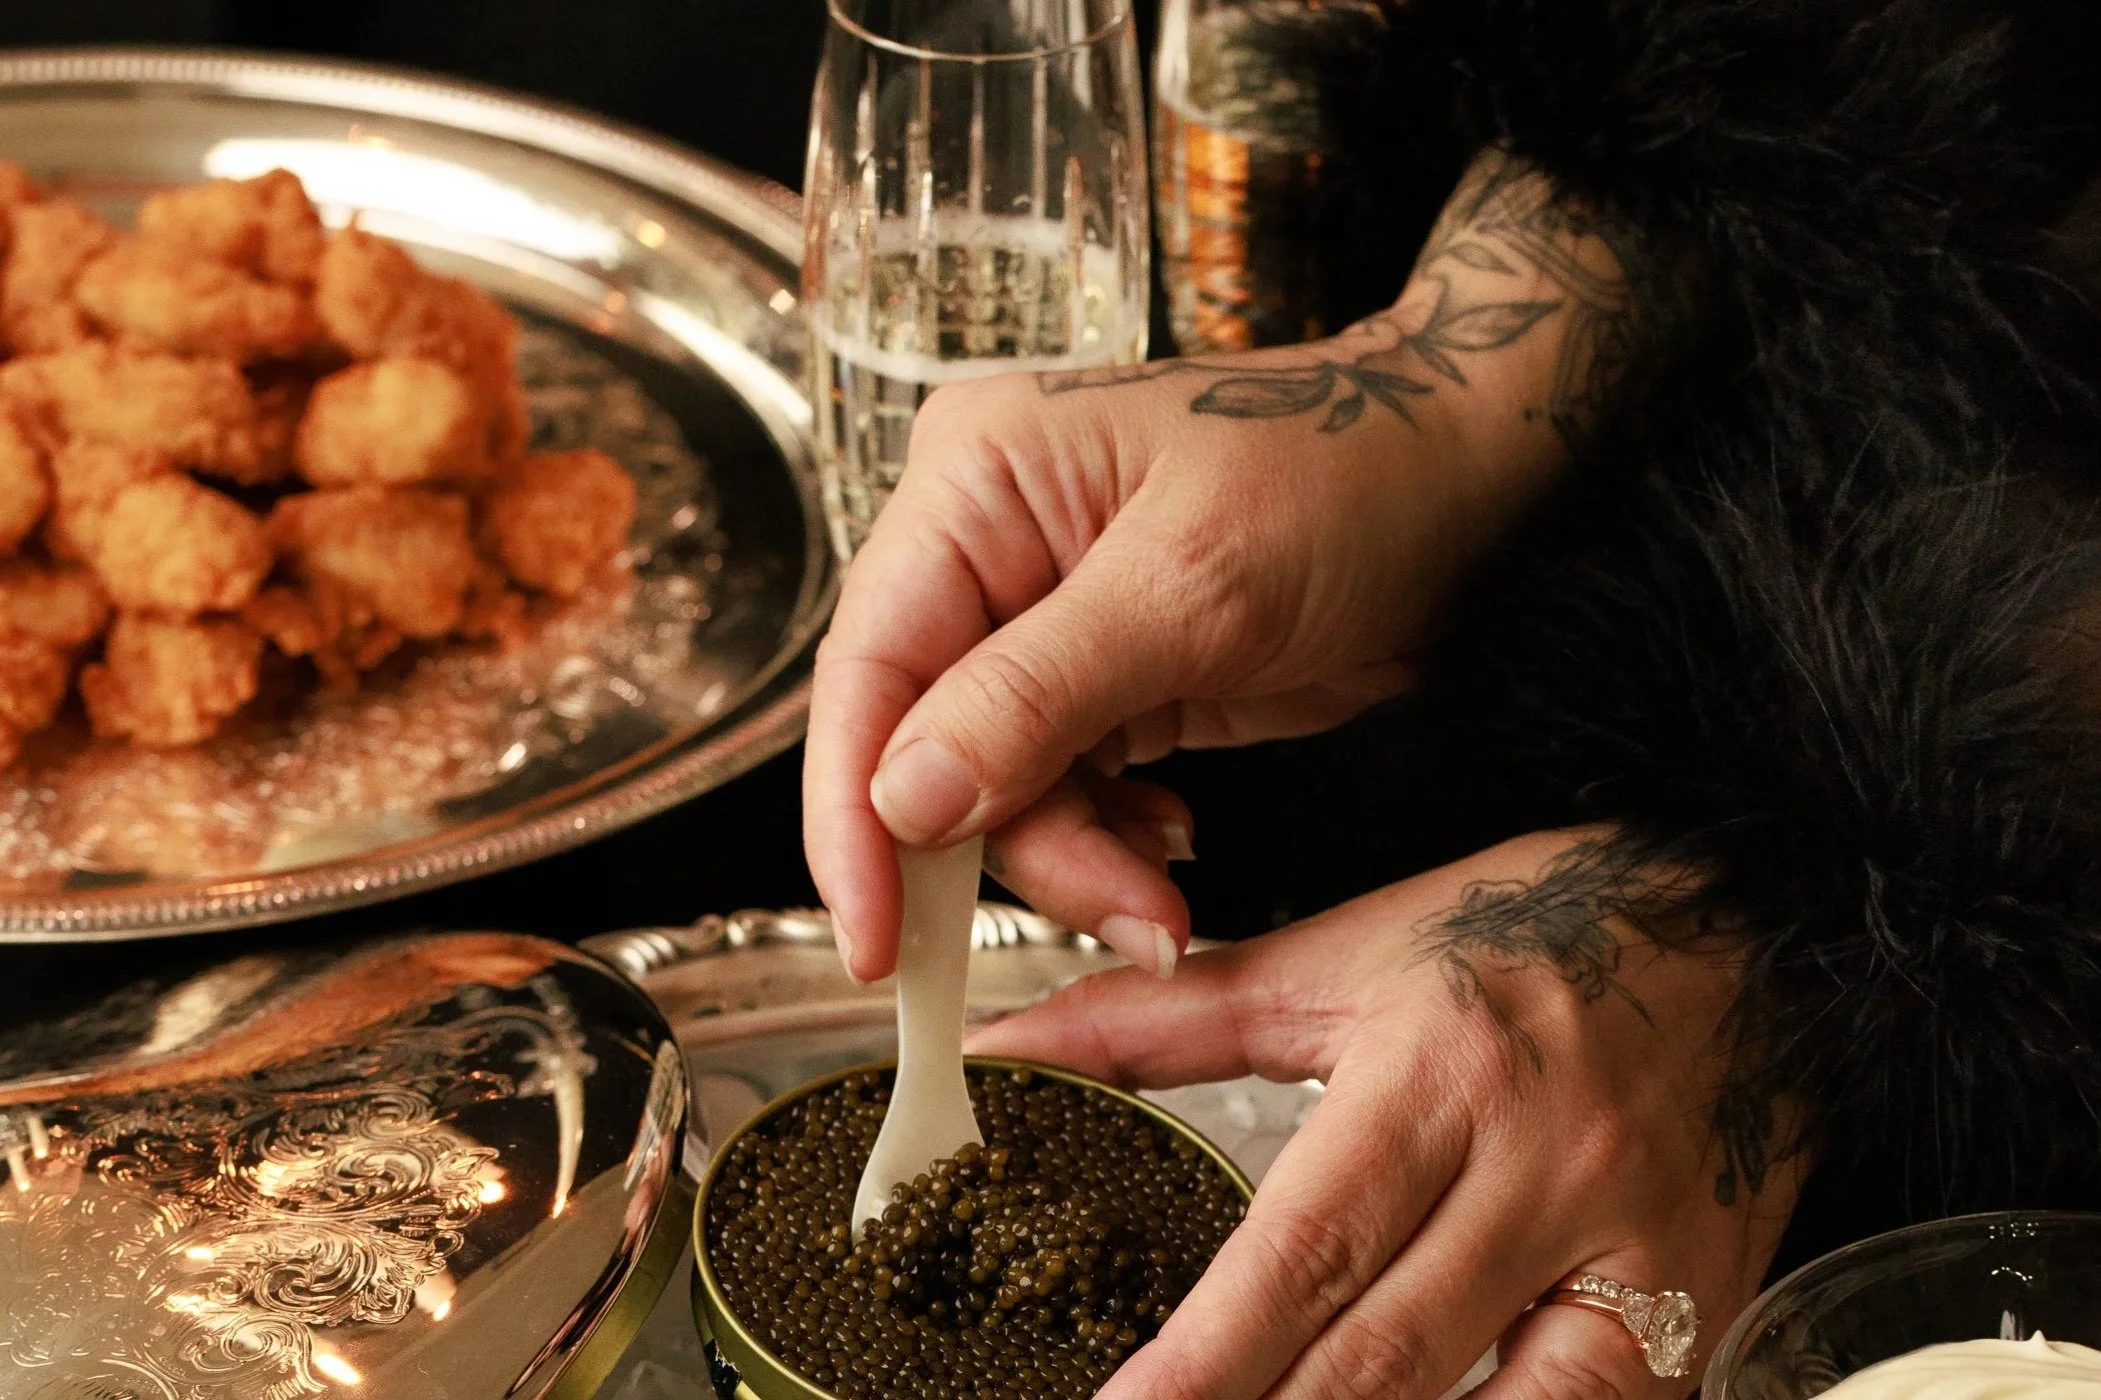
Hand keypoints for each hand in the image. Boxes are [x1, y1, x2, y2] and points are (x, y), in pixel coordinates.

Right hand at [804, 148, 1650, 981]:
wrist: (1470, 476)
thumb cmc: (1351, 474)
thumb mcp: (1195, 588)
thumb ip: (1036, 695)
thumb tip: (902, 799)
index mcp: (974, 483)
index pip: (869, 668)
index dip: (855, 817)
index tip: (876, 943)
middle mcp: (986, 546)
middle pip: (925, 746)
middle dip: (1016, 849)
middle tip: (1123, 916)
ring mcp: (1040, 617)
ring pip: (997, 788)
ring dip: (1078, 862)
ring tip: (1166, 899)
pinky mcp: (1099, 676)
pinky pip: (1060, 790)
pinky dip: (1109, 843)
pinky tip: (1172, 844)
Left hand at [967, 830, 1801, 1399]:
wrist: (1755, 921)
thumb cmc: (1533, 934)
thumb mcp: (1344, 957)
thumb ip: (1168, 1018)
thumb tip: (1020, 1044)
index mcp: (1438, 1072)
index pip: (1307, 1250)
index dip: (1207, 1359)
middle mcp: (1540, 1171)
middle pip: (1387, 1357)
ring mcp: (1634, 1252)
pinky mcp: (1698, 1308)